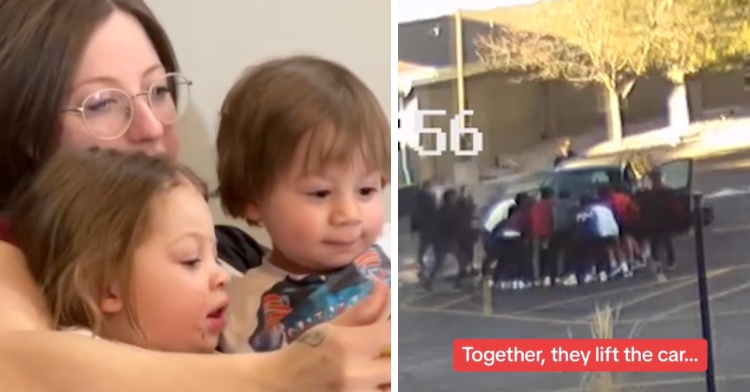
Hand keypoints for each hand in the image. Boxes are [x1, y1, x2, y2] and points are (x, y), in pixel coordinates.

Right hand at [268, 284, 390, 391]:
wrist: (280, 384)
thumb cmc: (305, 351)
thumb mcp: (331, 327)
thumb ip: (363, 311)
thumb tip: (385, 288)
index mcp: (349, 346)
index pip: (392, 333)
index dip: (401, 326)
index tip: (401, 324)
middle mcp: (358, 374)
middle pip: (400, 364)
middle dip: (399, 355)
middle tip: (395, 349)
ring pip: (394, 386)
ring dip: (394, 376)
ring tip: (385, 366)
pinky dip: (382, 387)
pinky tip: (377, 379)